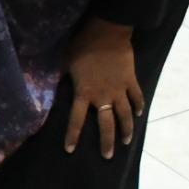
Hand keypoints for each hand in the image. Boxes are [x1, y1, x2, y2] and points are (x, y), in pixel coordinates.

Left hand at [63, 17, 143, 158]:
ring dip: (126, 129)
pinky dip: (138, 106)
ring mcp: (119, 89)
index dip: (73, 135)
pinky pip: (137, 97)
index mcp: (84, 93)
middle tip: (108, 156)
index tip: (70, 150)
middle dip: (107, 142)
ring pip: (125, 115)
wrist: (107, 32)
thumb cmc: (82, 45)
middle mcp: (103, 96)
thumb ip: (62, 78)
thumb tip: (49, 86)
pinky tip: (139, 114)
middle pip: (106, 124)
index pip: (76, 119)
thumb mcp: (66, 63)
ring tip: (126, 142)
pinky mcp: (131, 80)